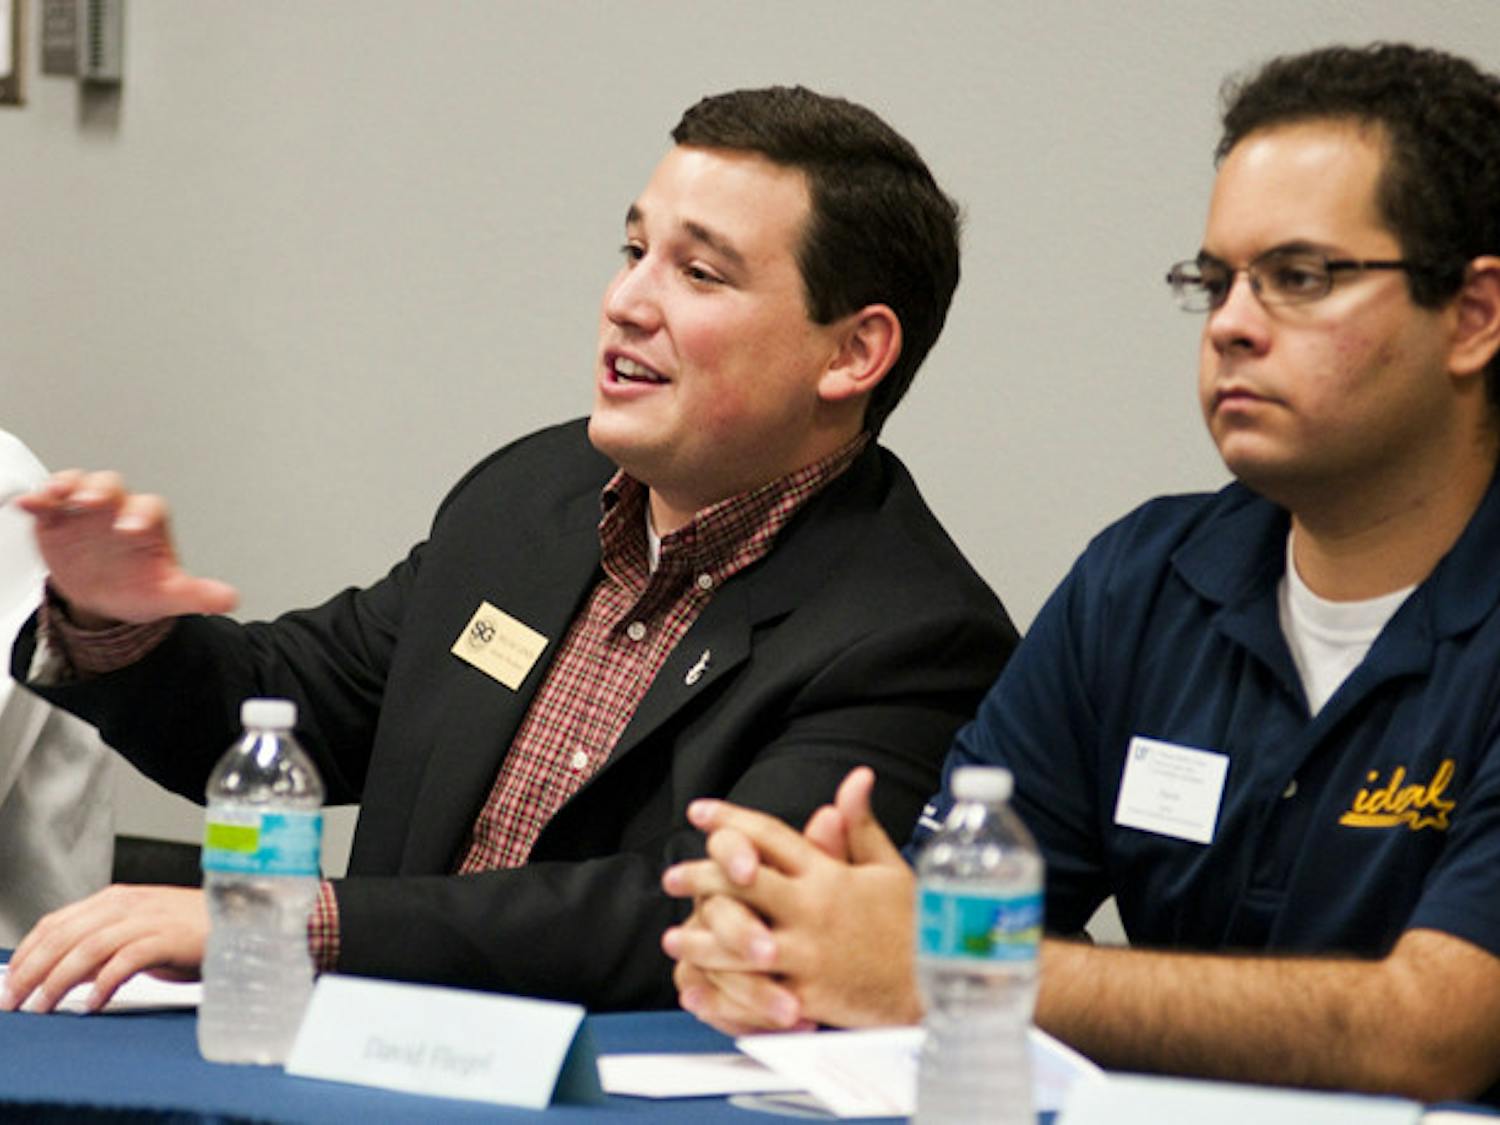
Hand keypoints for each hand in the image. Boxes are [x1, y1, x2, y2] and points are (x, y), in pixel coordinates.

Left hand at [0, 885, 207, 1013]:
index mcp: (117, 898)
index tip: (10, 982)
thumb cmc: (195, 932)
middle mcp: (128, 904)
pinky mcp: (168, 938)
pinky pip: (126, 960)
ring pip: (88, 947)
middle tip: (16, 1001)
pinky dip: (103, 983)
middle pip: (65, 935)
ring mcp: (149, 919)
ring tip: (44, 1006)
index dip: (28, 953)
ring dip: (59, 981)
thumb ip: (105, 945)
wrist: (245, 922)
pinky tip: (92, 1003)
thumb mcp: (142, 932)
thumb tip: (62, 973)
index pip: (57, 922)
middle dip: (33, 971)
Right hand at [17, 470, 237, 625]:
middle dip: (100, 491)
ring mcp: (86, 512)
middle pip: (111, 486)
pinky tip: (27, 505)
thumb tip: (229, 599)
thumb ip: (197, 594)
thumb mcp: (168, 595)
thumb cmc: (139, 589)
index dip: (141, 514)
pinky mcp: (57, 520)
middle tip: (90, 503)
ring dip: (66, 487)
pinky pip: (47, 501)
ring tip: (53, 498)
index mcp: (148, 524)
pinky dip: (36, 498)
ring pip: (78, 485)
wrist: (106, 600)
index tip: (131, 530)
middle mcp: (118, 510)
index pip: (149, 508)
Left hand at [662, 767, 921, 1031]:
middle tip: (671, 877)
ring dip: (699, 938)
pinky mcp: (808, 993)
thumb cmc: (916, 924)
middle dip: (701, 877)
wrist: (942, 982)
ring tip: (673, 938)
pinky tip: (699, 990)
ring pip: (737, 940)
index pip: (769, 835)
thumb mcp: (890, 867)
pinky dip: (723, 992)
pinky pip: (754, 991)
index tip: (699, 813)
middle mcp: (811, 906)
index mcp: (828, 872)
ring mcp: (807, 951)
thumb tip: (856, 777)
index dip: (730, 820)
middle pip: (741, 882)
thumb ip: (861, 825)